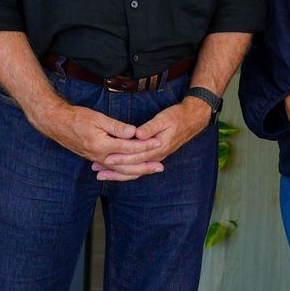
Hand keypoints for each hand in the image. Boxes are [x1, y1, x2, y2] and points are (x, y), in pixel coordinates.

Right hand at [27, 97, 161, 176]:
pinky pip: (113, 170)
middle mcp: (101, 157)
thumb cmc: (77, 118)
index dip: (145, 145)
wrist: (57, 124)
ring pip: (121, 171)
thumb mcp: (98, 118)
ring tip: (151, 170)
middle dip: (145, 166)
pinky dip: (124, 173)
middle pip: (127, 165)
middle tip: (161, 166)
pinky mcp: (95, 159)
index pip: (129, 148)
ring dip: (137, 171)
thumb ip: (116, 127)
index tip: (158, 142)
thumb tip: (133, 132)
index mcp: (102, 146)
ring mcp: (97, 160)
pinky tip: (132, 172)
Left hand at [91, 97, 209, 182]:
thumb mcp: (164, 118)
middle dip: (114, 170)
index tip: (106, 159)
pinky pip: (138, 168)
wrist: (192, 120)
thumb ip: (150, 127)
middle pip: (132, 167)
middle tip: (97, 171)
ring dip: (118, 173)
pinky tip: (117, 171)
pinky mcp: (154, 156)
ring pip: (134, 170)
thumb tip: (137, 134)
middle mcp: (156, 156)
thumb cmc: (177, 117)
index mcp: (158, 148)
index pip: (135, 156)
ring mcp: (156, 158)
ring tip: (101, 174)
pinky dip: (126, 171)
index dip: (120, 158)